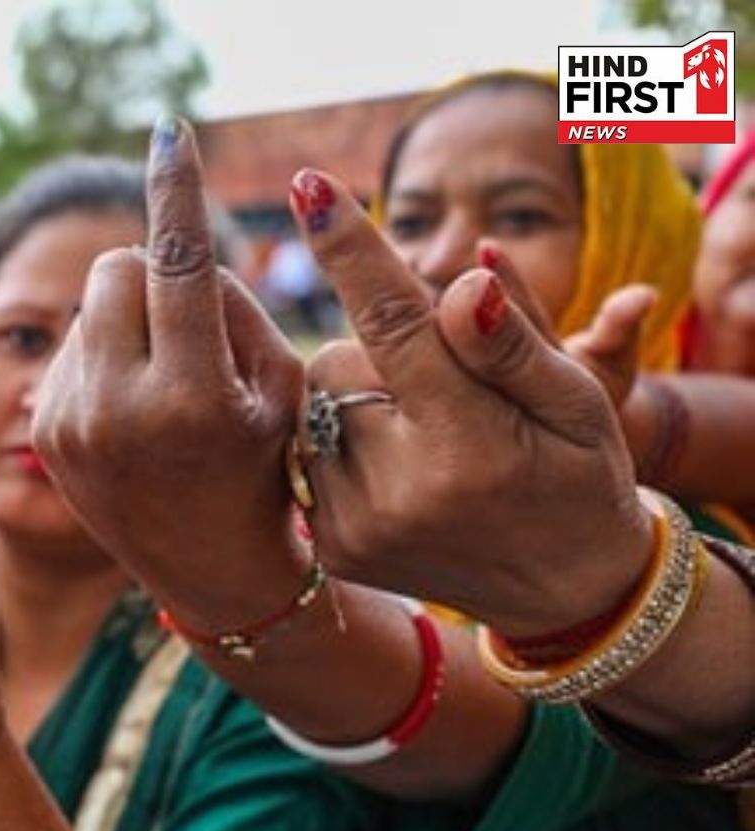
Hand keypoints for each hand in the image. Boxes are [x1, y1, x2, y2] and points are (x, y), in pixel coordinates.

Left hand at [31, 119, 307, 629]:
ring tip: (164, 381)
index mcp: (190, 398)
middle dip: (152, 273)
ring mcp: (70, 423)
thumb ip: (231, 302)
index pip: (177, 266)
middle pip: (117, 269)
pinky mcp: (44, 431)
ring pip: (89, 305)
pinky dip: (103, 356)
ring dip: (126, 317)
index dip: (176, 190)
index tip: (170, 132)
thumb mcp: (280, 383)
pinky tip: (132, 408)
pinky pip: (69, 347)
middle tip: (186, 320)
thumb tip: (169, 244)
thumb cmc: (264, 462)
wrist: (209, 570)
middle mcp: (118, 410)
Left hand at [289, 169, 651, 637]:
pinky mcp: (328, 545)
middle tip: (446, 391)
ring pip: (316, 401)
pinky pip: (307, 448)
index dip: (352, 252)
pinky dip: (344, 439)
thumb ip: (515, 340)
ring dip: (361, 397)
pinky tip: (396, 467)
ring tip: (426, 438)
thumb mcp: (578, 402)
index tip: (310, 186)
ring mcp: (352, 526)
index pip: (396, 328)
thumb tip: (464, 275)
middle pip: (340, 359)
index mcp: (466, 448)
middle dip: (382, 352)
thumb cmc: (578, 474)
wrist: (560, 589)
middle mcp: (397, 493)